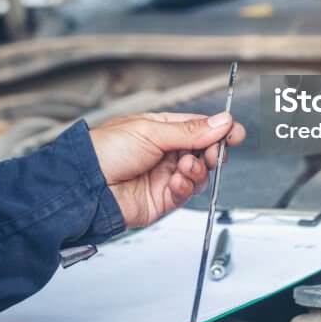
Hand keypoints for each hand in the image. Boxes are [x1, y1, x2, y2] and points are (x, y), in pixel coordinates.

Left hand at [89, 112, 245, 228]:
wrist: (86, 186)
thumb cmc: (104, 151)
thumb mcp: (150, 131)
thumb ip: (189, 131)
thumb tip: (221, 122)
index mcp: (161, 129)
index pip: (199, 127)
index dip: (218, 130)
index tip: (234, 132)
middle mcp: (165, 152)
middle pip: (204, 151)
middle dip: (213, 151)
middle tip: (213, 152)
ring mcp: (165, 176)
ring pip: (199, 174)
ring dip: (198, 169)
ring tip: (185, 167)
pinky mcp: (163, 199)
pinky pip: (187, 193)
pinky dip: (187, 186)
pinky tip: (176, 181)